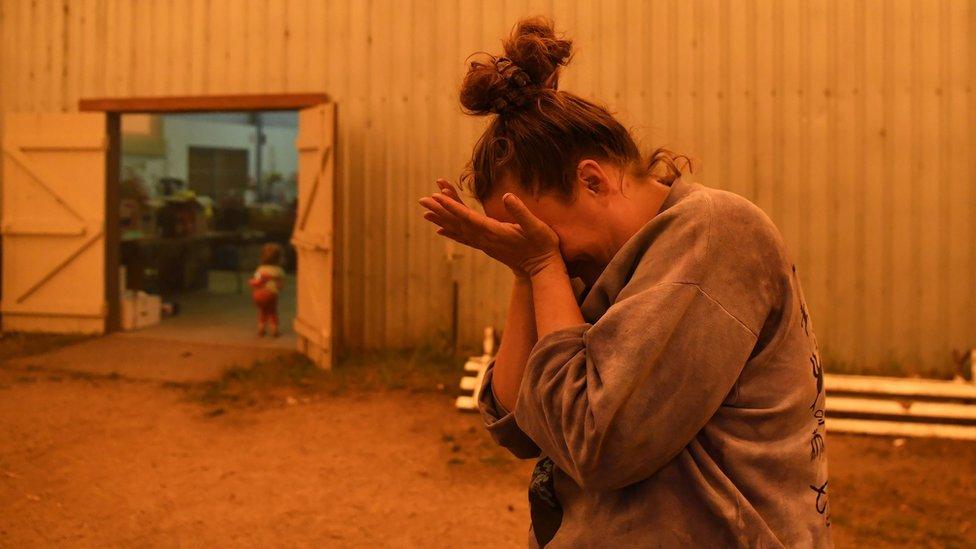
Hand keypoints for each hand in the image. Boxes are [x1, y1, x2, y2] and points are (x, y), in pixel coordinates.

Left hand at [419, 179, 560, 276]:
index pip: (468, 217)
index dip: (451, 206)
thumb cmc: (543, 245)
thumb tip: (507, 196)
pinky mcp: (487, 247)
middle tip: (423, 200)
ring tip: (426, 212)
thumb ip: (521, 212)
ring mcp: (485, 244)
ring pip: (458, 230)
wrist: (542, 269)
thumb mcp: (536, 226)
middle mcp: (485, 239)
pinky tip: (441, 230)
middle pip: (457, 223)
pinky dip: (451, 233)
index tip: (437, 197)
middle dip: (440, 210)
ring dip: (442, 220)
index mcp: (494, 231)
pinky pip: (464, 239)